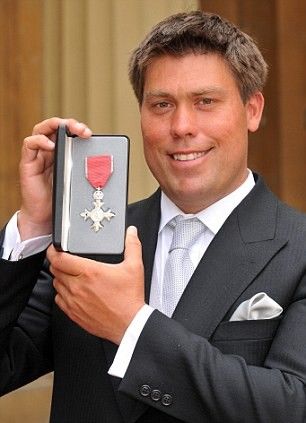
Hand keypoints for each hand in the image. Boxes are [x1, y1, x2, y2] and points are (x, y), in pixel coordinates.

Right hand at [18, 117, 91, 239]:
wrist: (45, 217)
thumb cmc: (62, 199)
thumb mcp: (78, 182)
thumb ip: (88, 172)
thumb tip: (109, 167)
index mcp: (62, 153)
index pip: (68, 132)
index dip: (78, 128)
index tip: (89, 134)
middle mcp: (49, 151)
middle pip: (55, 126)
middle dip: (69, 124)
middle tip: (82, 130)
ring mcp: (38, 156)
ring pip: (41, 130)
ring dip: (54, 125)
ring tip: (67, 130)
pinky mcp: (28, 163)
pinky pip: (29, 144)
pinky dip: (39, 141)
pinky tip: (50, 145)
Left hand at [47, 226, 144, 344]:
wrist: (130, 324)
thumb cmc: (130, 298)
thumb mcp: (134, 267)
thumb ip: (132, 246)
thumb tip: (131, 232)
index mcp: (90, 272)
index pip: (60, 259)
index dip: (53, 251)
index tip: (54, 248)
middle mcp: (78, 286)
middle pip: (55, 270)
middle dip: (58, 262)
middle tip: (65, 260)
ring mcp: (74, 301)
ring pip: (56, 284)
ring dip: (60, 277)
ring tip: (70, 274)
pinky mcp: (74, 313)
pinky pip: (59, 300)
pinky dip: (62, 293)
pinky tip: (72, 291)